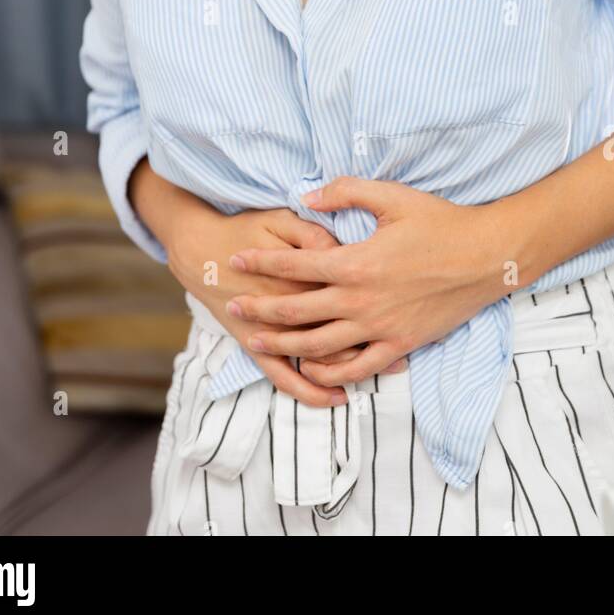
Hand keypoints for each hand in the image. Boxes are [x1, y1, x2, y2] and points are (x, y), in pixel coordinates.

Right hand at [168, 205, 404, 407]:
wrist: (199, 247)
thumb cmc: (245, 227)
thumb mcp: (282, 218)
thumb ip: (314, 231)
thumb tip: (340, 248)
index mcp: (298, 270)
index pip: (347, 283)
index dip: (379, 287)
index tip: (410, 288)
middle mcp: (286, 305)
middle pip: (341, 323)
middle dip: (379, 329)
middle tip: (414, 327)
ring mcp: (270, 330)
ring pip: (320, 354)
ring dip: (356, 362)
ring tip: (392, 364)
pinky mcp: (255, 345)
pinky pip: (286, 377)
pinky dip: (312, 391)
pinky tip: (338, 396)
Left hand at [224, 177, 511, 385]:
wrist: (487, 257)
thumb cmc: (441, 222)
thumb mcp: (392, 196)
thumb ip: (345, 192)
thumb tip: (307, 196)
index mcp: (355, 263)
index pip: (294, 266)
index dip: (261, 263)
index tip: (236, 260)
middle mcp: (361, 301)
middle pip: (296, 311)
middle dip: (259, 310)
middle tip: (232, 308)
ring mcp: (379, 328)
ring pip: (317, 346)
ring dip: (282, 345)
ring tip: (255, 343)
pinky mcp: (399, 346)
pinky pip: (356, 368)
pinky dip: (329, 372)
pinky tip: (310, 369)